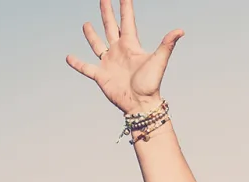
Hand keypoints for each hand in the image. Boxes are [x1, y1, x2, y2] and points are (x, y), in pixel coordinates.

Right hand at [66, 0, 182, 114]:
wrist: (141, 105)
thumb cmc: (151, 84)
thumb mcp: (158, 61)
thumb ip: (167, 45)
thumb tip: (180, 30)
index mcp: (131, 45)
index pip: (127, 21)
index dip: (125, 7)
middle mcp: (119, 51)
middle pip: (111, 27)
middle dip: (107, 13)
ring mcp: (109, 63)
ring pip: (97, 44)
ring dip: (91, 35)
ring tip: (86, 24)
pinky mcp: (101, 75)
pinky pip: (86, 67)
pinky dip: (77, 63)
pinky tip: (68, 57)